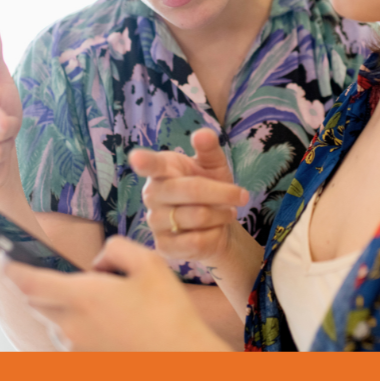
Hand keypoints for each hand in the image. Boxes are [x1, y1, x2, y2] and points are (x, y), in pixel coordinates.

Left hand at [1, 236, 229, 350]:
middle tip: (69, 276)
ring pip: (56, 323)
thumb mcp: (149, 262)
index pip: (28, 281)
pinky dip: (81, 330)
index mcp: (82, 297)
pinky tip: (113, 326)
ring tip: (106, 304)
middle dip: (41, 285)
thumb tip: (98, 263)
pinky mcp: (85, 368)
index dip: (13, 267)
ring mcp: (76, 352)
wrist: (182, 364)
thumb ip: (115, 248)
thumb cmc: (168, 312)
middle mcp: (70, 327)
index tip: (6, 256)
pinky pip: (71, 344)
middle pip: (38, 302)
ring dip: (66, 309)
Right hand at [129, 129, 248, 265]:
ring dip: (221, 214)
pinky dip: (215, 234)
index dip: (144, 161)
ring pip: (198, 216)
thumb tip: (202, 134)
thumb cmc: (211, 187)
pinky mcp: (164, 246)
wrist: (217, 224)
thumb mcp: (214, 164)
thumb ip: (208, 147)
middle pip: (192, 190)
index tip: (136, 157)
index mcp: (162, 170)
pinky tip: (215, 230)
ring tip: (227, 212)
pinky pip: (196, 241)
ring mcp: (155, 221)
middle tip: (243, 195)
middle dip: (223, 193)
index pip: (152, 164)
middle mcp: (152, 194)